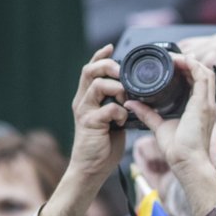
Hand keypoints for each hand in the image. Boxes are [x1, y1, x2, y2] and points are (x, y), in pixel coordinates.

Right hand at [70, 46, 129, 180]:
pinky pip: (107, 109)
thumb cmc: (103, 144)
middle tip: (123, 71)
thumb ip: (118, 104)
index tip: (112, 47)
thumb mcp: (112, 119)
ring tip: (126, 96)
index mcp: (87, 98)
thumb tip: (134, 93)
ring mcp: (84, 111)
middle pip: (89, 71)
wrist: (91, 168)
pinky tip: (123, 121)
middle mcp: (82, 101)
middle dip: (108, 66)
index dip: (100, 56)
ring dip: (116, 87)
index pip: (90, 69)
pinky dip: (120, 111)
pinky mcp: (89, 124)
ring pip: (97, 86)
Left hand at [126, 56, 215, 173]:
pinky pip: (202, 77)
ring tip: (174, 57)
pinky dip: (192, 65)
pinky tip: (180, 60)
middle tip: (171, 58)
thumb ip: (148, 113)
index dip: (188, 70)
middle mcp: (207, 104)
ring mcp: (207, 103)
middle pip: (204, 74)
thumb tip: (131, 103)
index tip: (172, 65)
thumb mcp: (159, 126)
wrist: (187, 162)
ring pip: (205, 72)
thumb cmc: (178, 150)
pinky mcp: (203, 104)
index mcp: (199, 109)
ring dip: (190, 61)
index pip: (198, 83)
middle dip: (189, 63)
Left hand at [179, 31, 215, 101]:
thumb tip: (185, 61)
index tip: (173, 64)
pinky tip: (190, 81)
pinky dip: (190, 73)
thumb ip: (207, 58)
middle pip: (186, 48)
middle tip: (174, 72)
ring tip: (182, 79)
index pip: (189, 42)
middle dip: (181, 61)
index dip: (180, 54)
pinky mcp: (214, 57)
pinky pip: (195, 65)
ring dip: (184, 68)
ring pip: (189, 57)